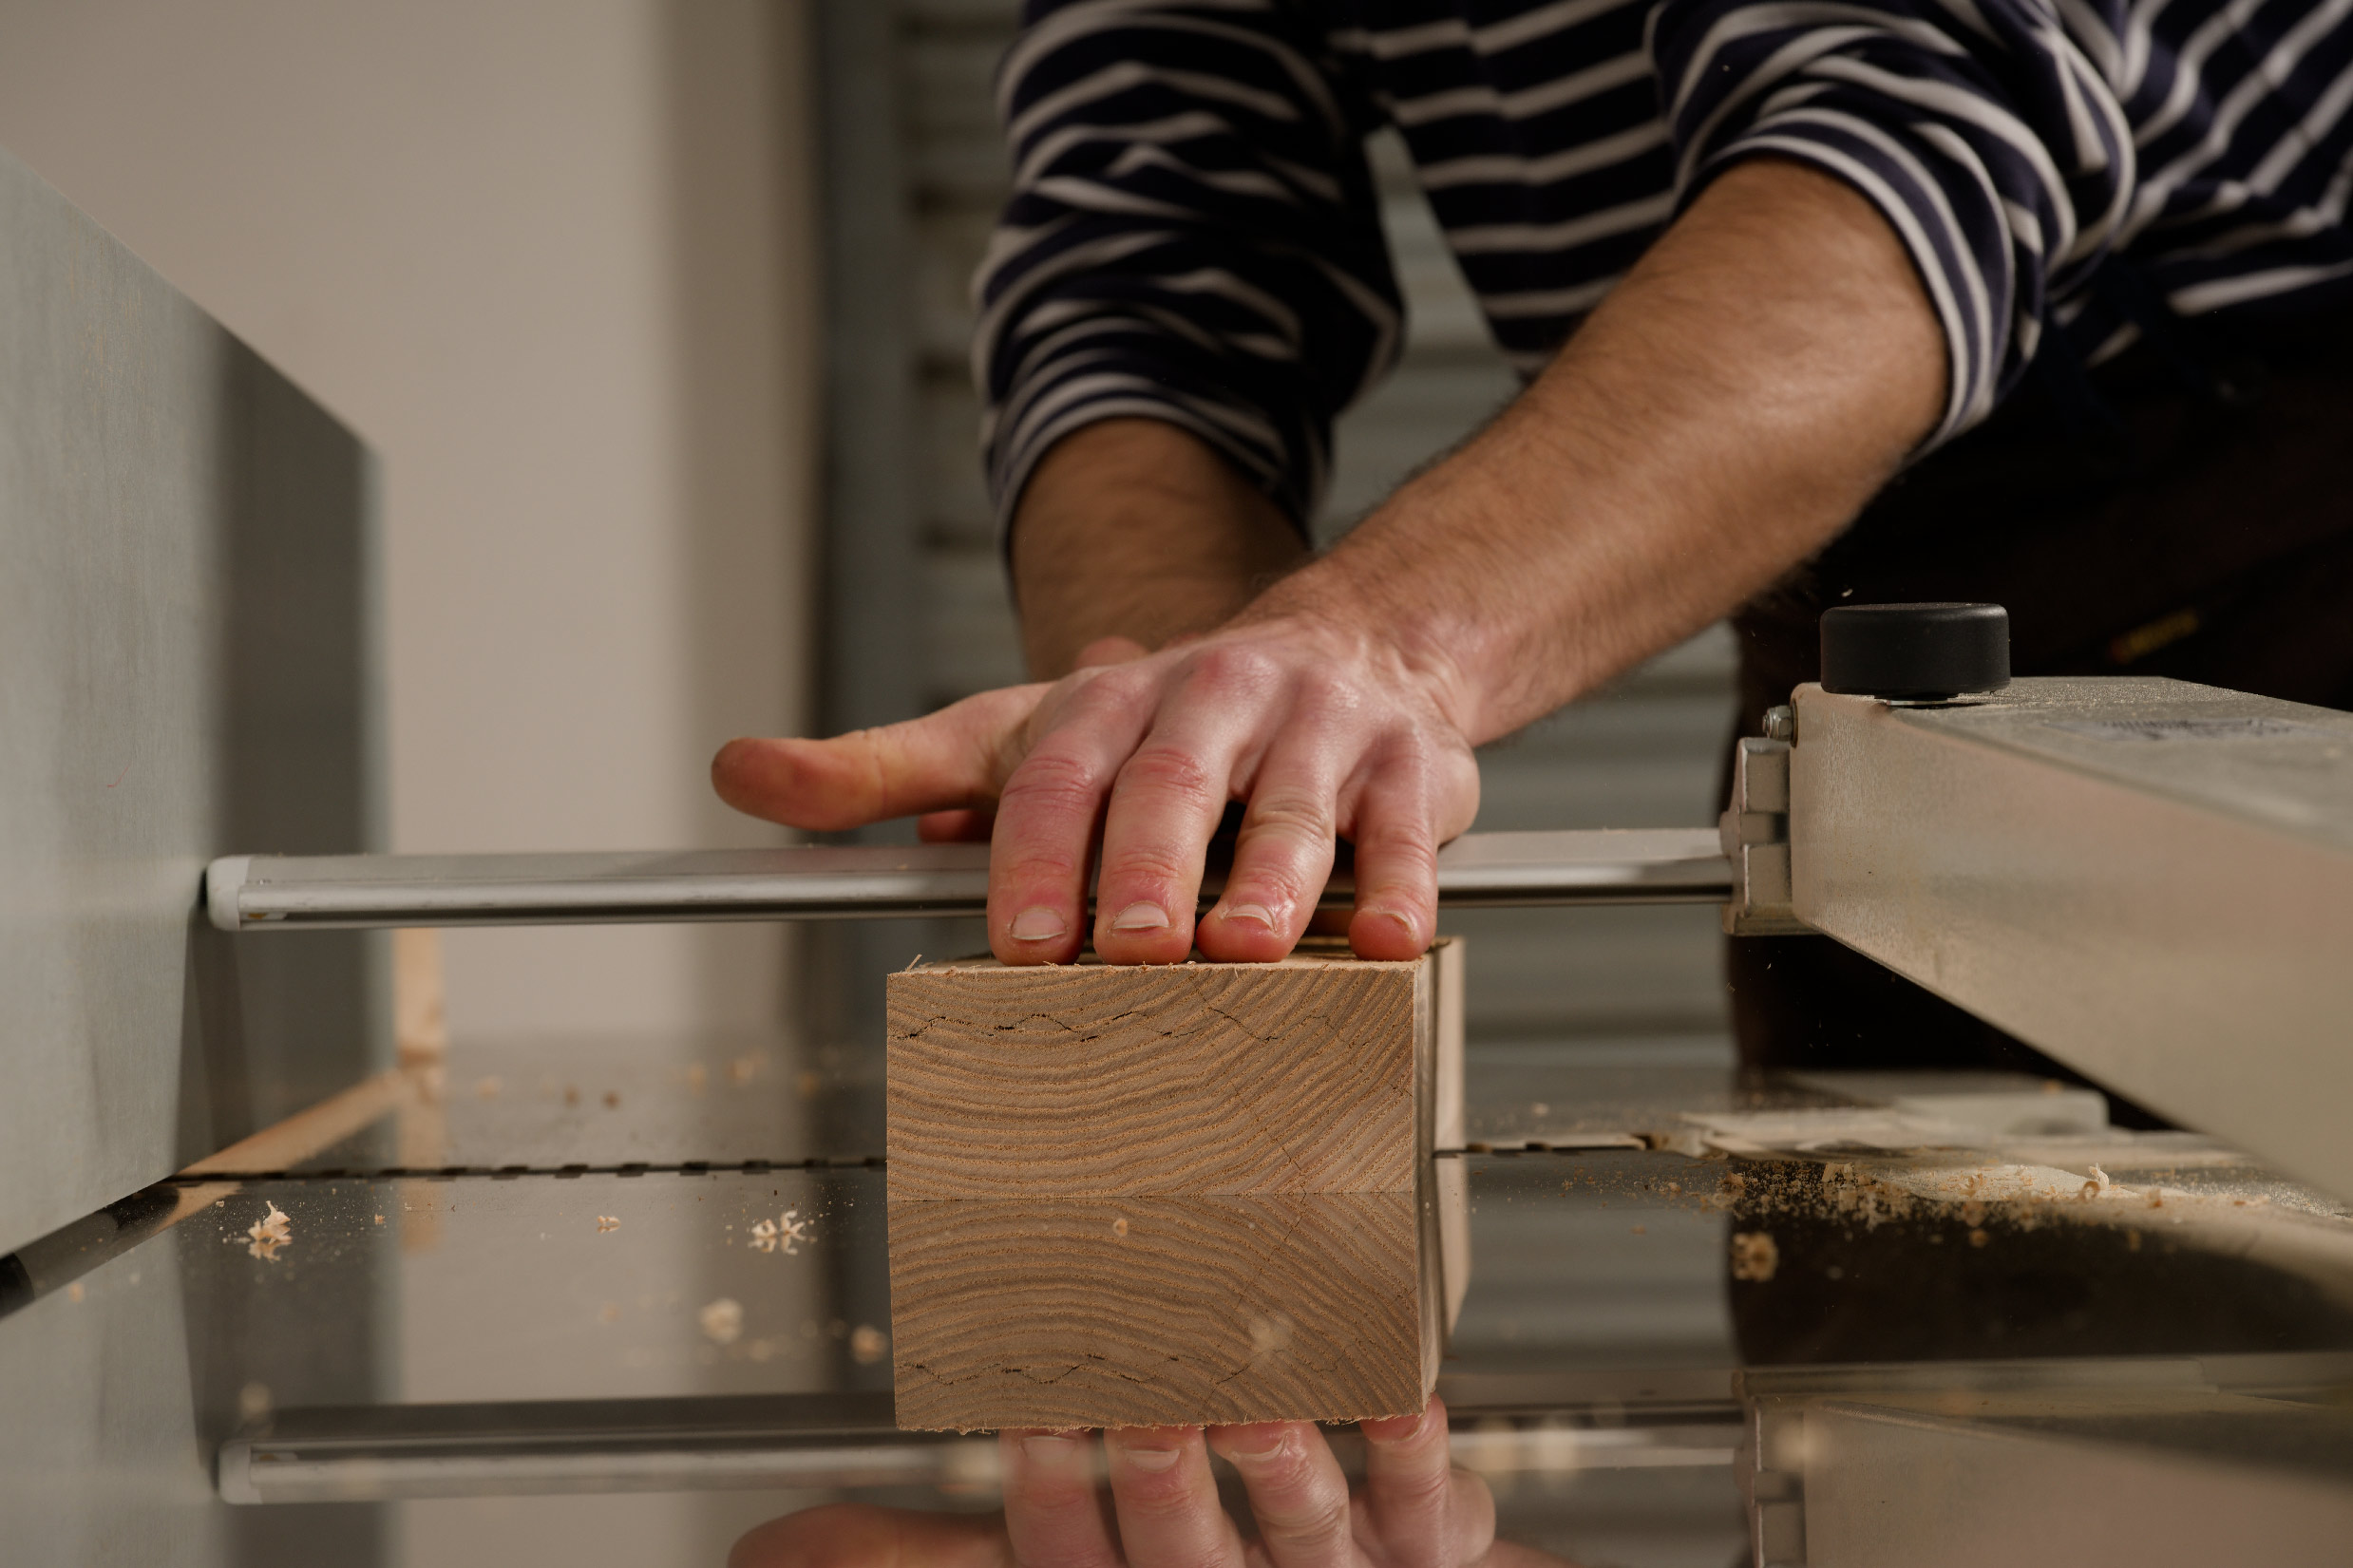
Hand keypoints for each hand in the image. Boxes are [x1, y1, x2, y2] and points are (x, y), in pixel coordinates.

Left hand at [713, 609, 1478, 964]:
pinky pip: (1403, 824)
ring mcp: (1313, 730)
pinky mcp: (1408, 764)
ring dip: (1271, 879)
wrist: (1348, 650)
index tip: (1022, 944)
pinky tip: (1394, 938)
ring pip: (1291, 803)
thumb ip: (884, 768)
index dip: (1035, 860)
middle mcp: (1209, 703)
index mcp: (1105, 706)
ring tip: (1247, 949)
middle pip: (1169, 781)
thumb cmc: (1163, 729)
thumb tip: (739, 773)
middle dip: (1147, 865)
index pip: (1055, 780)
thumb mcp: (1018, 735)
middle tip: (1131, 951)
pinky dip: (1401, 882)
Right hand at [727, 1399, 1577, 1566]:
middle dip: (1155, 1472)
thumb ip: (961, 1532)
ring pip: (1300, 1527)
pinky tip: (1400, 1393)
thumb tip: (783, 1539)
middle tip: (1143, 1402)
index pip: (1068, 1547)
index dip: (1046, 1480)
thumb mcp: (1089, 1548)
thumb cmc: (1224, 1554)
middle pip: (1180, 1547)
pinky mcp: (1432, 1547)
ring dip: (1278, 1460)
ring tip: (1263, 1397)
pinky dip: (1414, 1450)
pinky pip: (1429, 1504)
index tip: (1028, 1400)